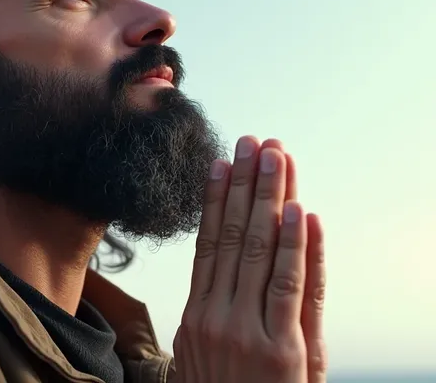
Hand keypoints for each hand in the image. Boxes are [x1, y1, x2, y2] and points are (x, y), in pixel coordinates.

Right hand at [172, 137, 326, 381]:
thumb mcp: (204, 355)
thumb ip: (217, 307)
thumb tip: (222, 260)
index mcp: (196, 314)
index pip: (207, 241)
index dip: (216, 198)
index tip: (223, 161)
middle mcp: (216, 316)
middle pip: (233, 236)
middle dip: (246, 184)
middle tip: (255, 143)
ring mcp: (248, 332)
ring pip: (261, 251)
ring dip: (272, 199)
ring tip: (278, 158)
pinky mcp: (284, 352)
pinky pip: (293, 288)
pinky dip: (300, 248)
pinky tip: (302, 212)